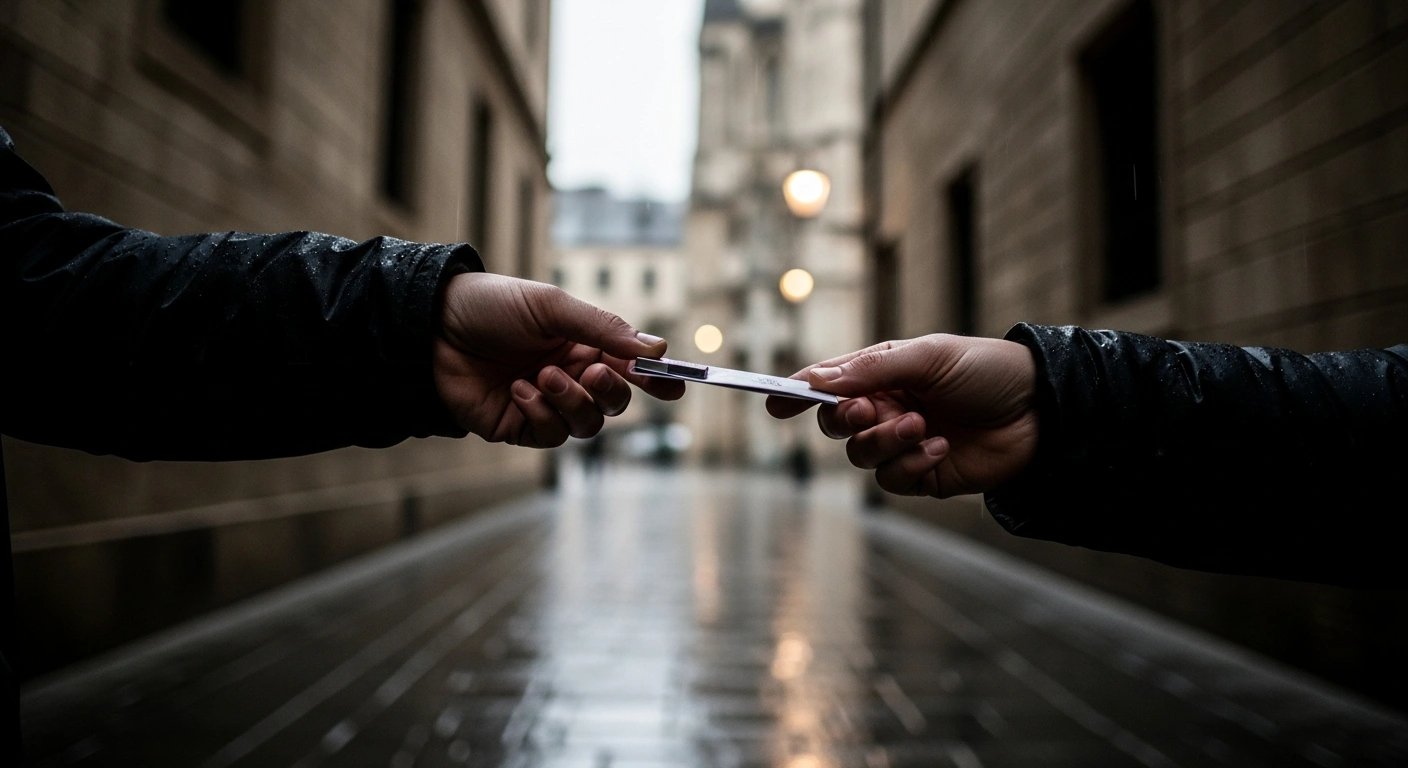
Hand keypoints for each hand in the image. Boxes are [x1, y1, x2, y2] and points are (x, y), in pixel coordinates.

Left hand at [434, 272, 683, 446]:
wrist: (430, 326)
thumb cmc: (490, 306)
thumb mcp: (551, 306)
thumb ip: (602, 327)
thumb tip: (655, 347)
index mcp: (582, 343)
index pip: (631, 366)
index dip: (657, 379)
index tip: (676, 386)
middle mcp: (569, 375)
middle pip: (614, 402)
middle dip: (611, 392)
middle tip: (593, 373)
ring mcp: (544, 403)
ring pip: (586, 425)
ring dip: (572, 402)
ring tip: (543, 376)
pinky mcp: (518, 425)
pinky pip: (549, 435)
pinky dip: (541, 413)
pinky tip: (519, 390)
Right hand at [765, 335, 1038, 497]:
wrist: (1042, 410)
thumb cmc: (987, 370)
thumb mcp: (928, 356)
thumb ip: (871, 369)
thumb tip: (816, 381)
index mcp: (882, 375)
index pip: (827, 386)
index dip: (797, 393)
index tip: (772, 401)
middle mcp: (886, 408)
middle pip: (834, 425)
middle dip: (846, 420)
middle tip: (871, 409)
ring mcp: (903, 444)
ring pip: (860, 456)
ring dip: (885, 442)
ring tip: (921, 426)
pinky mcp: (923, 475)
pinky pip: (893, 479)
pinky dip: (912, 463)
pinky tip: (941, 447)